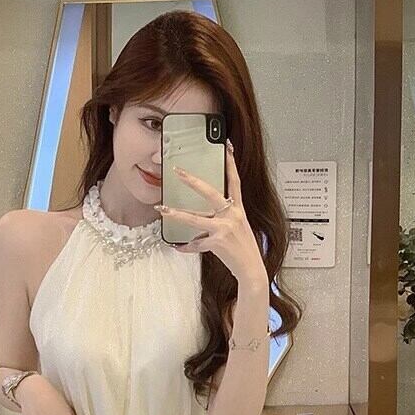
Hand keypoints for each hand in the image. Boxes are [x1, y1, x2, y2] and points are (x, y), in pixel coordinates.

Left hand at [155, 138, 266, 283]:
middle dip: (192, 181)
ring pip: (196, 219)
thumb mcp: (237, 227)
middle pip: (210, 193)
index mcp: (238, 209)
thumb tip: (201, 215)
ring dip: (177, 214)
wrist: (251, 269)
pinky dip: (186, 247)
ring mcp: (224, 229)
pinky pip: (196, 243)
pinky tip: (178, 247)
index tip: (226, 146)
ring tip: (162, 209)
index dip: (231, 163)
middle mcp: (232, 215)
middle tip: (177, 171)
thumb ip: (221, 217)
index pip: (235, 180)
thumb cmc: (243, 248)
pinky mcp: (218, 243)